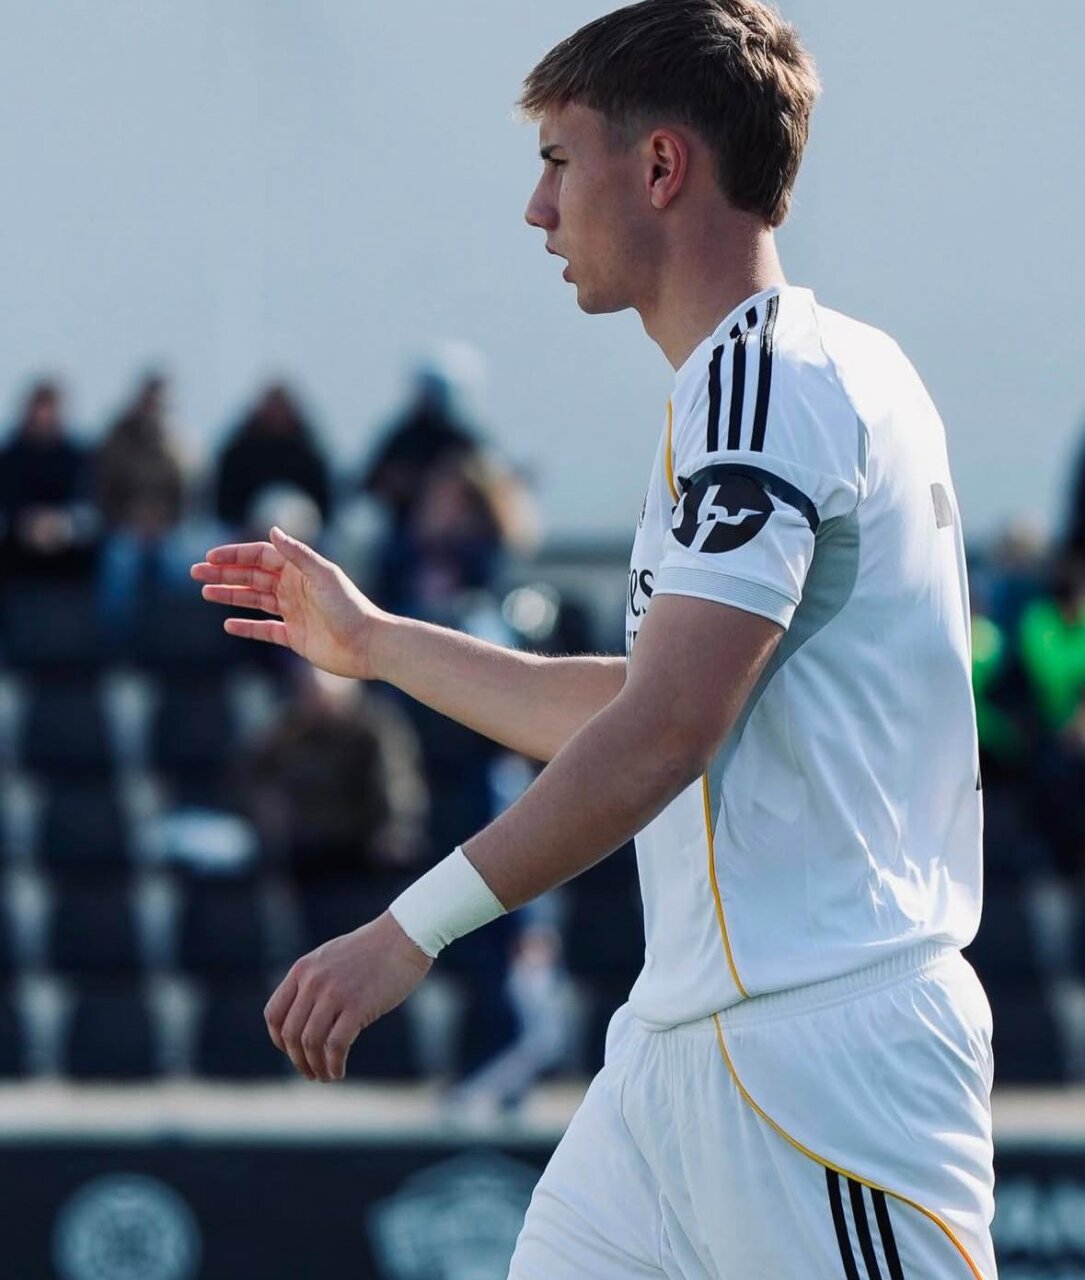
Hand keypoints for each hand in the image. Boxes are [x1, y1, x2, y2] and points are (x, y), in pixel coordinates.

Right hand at [190, 527, 387, 678]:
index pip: (261, 556)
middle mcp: (295, 589)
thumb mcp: (323, 575)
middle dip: (224, 573)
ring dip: (230, 595)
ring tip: (205, 592)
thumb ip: (297, 554)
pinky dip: (247, 627)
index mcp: (300, 571)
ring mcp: (294, 613)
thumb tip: (272, 530)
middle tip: (194, 573)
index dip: (235, 555)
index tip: (209, 558)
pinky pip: (265, 630)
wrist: (368, 645)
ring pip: (255, 600)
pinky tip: (228, 625)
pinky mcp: (295, 637)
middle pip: (252, 576)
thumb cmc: (349, 607)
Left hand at [264, 912, 432, 1081]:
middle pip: (291, 1034)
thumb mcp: (332, 957)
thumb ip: (314, 981)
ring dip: (315, 1066)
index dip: (279, 1040)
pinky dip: (334, 1064)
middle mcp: (313, 981)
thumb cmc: (373, 948)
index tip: (292, 1052)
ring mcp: (334, 993)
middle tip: (310, 1072)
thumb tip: (306, 1014)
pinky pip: (335, 1045)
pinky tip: (339, 1071)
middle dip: (298, 1060)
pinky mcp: (357, 1006)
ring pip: (311, 1043)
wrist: (405, 935)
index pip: (274, 1013)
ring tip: (326, 1076)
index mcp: (303, 969)